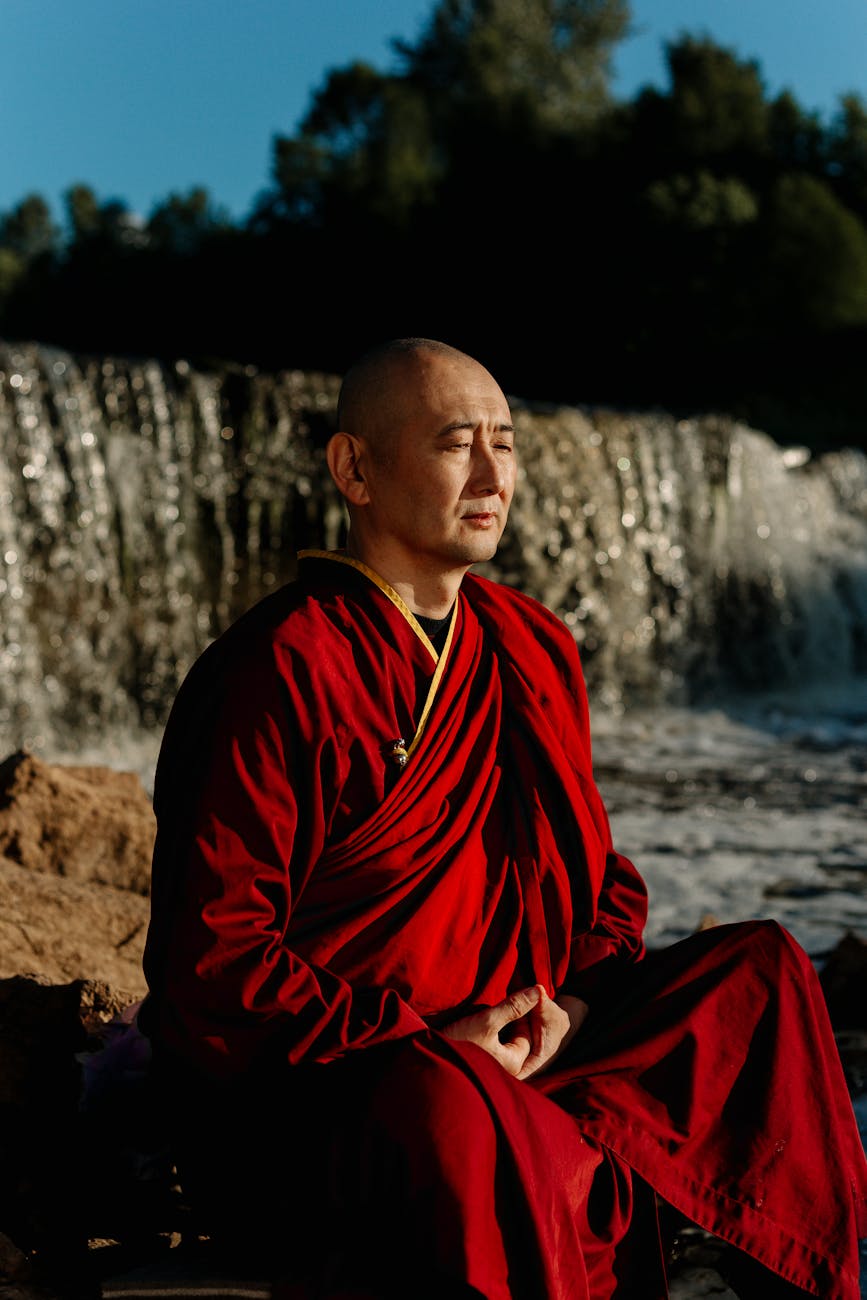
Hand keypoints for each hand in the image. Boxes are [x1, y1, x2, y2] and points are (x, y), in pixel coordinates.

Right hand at [442, 985, 581, 1079]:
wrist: (425, 1062)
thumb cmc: (458, 1043)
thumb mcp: (487, 1020)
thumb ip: (513, 1006)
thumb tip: (538, 991)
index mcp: (514, 1063)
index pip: (527, 1033)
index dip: (521, 1014)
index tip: (510, 1000)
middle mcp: (506, 1072)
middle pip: (515, 1040)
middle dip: (510, 1022)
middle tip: (499, 1007)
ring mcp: (492, 1071)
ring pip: (502, 1044)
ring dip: (497, 1029)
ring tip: (485, 1016)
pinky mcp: (478, 1068)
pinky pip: (490, 1050)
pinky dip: (487, 1038)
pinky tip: (474, 1029)